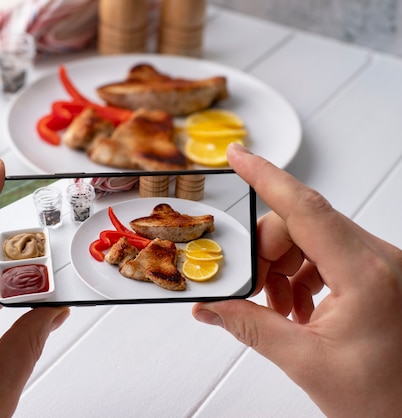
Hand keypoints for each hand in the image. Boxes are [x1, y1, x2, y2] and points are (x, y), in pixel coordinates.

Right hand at [193, 143, 401, 416]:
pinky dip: (301, 274)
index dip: (266, 177)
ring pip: (311, 238)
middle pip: (302, 224)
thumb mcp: (307, 363)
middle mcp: (380, 260)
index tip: (238, 156)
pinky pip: (327, 254)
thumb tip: (210, 308)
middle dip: (266, 251)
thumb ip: (250, 327)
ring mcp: (382, 264)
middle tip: (251, 288)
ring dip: (282, 266)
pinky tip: (296, 308)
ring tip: (278, 309)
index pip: (306, 209)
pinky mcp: (378, 273)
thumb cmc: (386, 398)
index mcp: (367, 276)